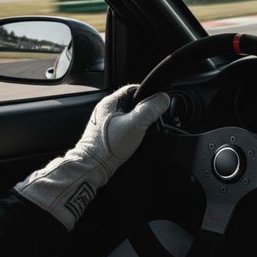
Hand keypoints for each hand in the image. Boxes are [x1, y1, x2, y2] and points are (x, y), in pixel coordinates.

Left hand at [15, 85, 168, 230]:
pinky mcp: (105, 134)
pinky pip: (123, 126)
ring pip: (128, 115)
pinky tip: (135, 138)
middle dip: (143, 109)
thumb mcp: (135, 124)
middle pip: (131, 102)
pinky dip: (132, 130)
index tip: (156, 103)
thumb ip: (150, 109)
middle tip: (151, 119)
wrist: (92, 168)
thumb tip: (163, 98)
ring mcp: (104, 123)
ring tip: (143, 130)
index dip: (147, 94)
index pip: (132, 88)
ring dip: (138, 121)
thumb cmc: (109, 147)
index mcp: (109, 102)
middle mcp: (105, 110)